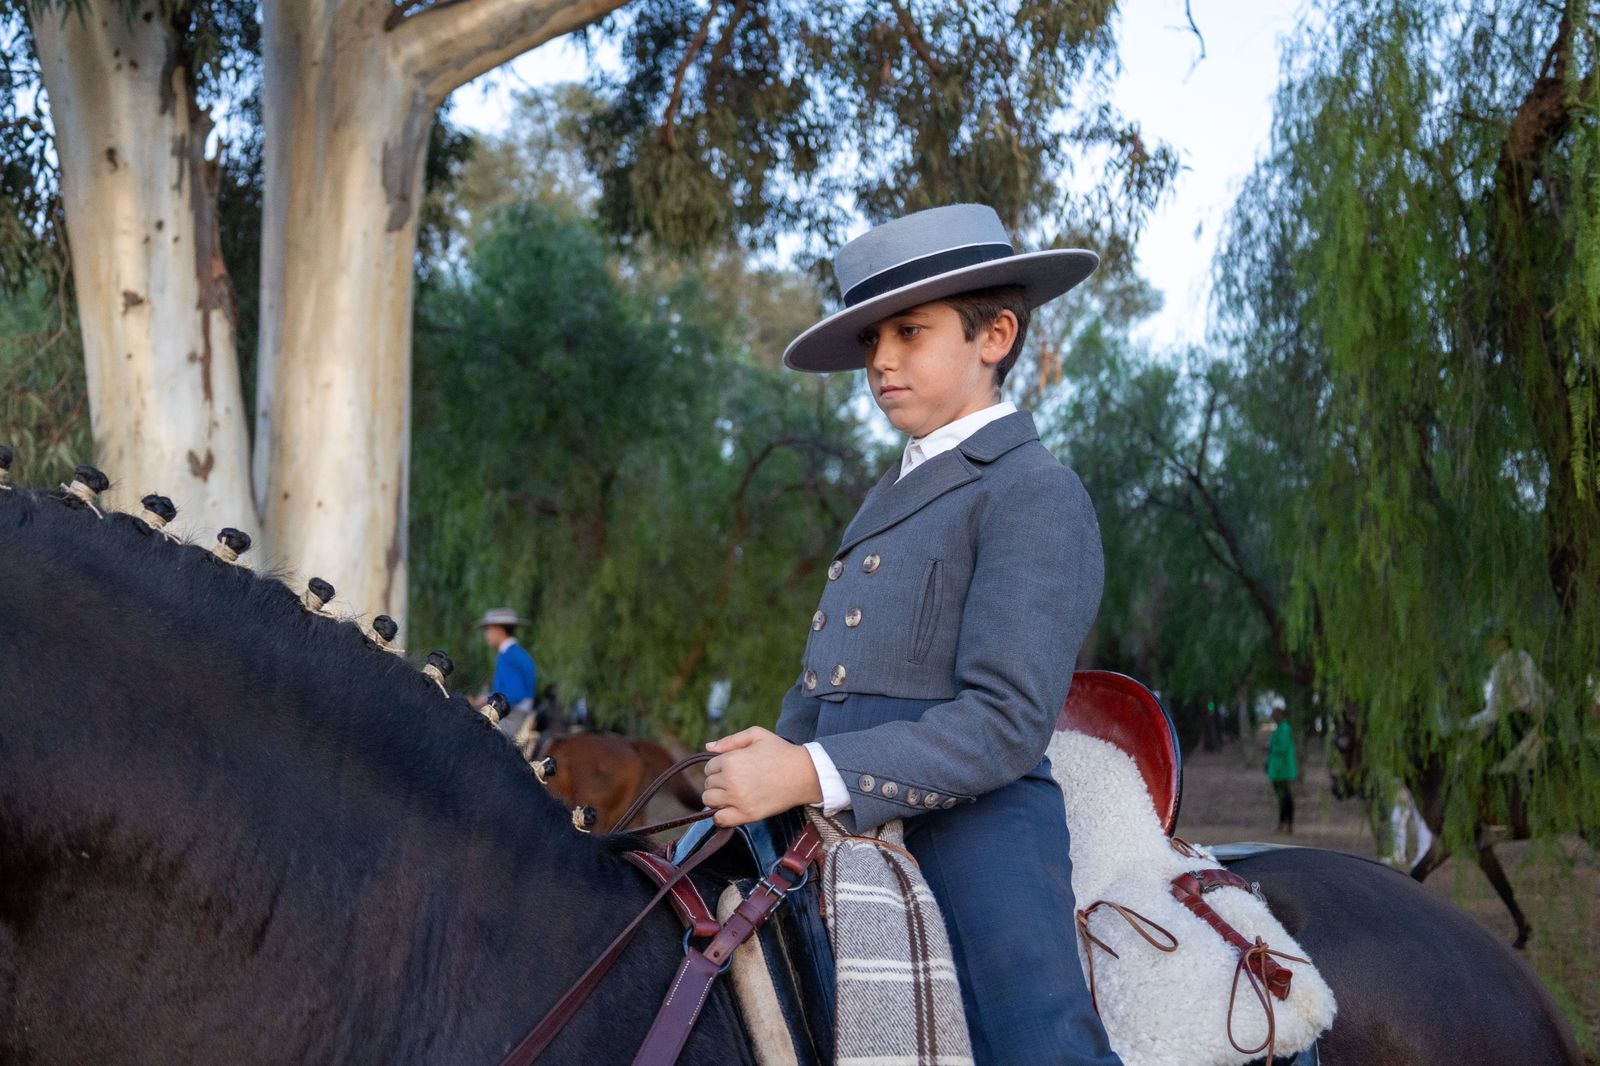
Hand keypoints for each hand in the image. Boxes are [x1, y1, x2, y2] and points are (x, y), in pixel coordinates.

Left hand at [702, 727, 821, 827]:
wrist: (803, 774)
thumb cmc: (781, 752)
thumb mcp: (757, 735)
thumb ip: (730, 740)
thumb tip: (708, 747)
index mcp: (730, 760)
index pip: (709, 768)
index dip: (719, 768)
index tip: (733, 769)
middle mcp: (731, 780)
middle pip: (708, 784)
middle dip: (718, 782)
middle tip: (737, 781)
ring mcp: (738, 799)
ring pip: (710, 801)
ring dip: (718, 798)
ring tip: (733, 794)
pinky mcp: (747, 815)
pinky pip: (720, 819)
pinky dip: (721, 816)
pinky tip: (731, 809)